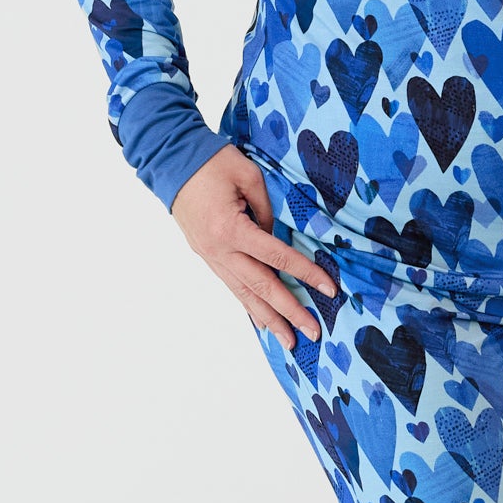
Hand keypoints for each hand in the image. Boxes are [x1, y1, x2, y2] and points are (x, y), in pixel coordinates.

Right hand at [171, 146, 335, 350]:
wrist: (172, 162)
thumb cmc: (214, 162)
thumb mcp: (250, 177)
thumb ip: (266, 211)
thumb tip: (274, 238)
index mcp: (232, 230)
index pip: (278, 258)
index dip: (306, 274)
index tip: (329, 289)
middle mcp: (220, 251)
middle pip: (261, 287)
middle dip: (289, 312)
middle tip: (313, 334)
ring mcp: (210, 256)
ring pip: (243, 294)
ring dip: (267, 319)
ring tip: (288, 340)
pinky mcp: (206, 255)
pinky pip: (231, 285)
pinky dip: (247, 304)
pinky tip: (260, 319)